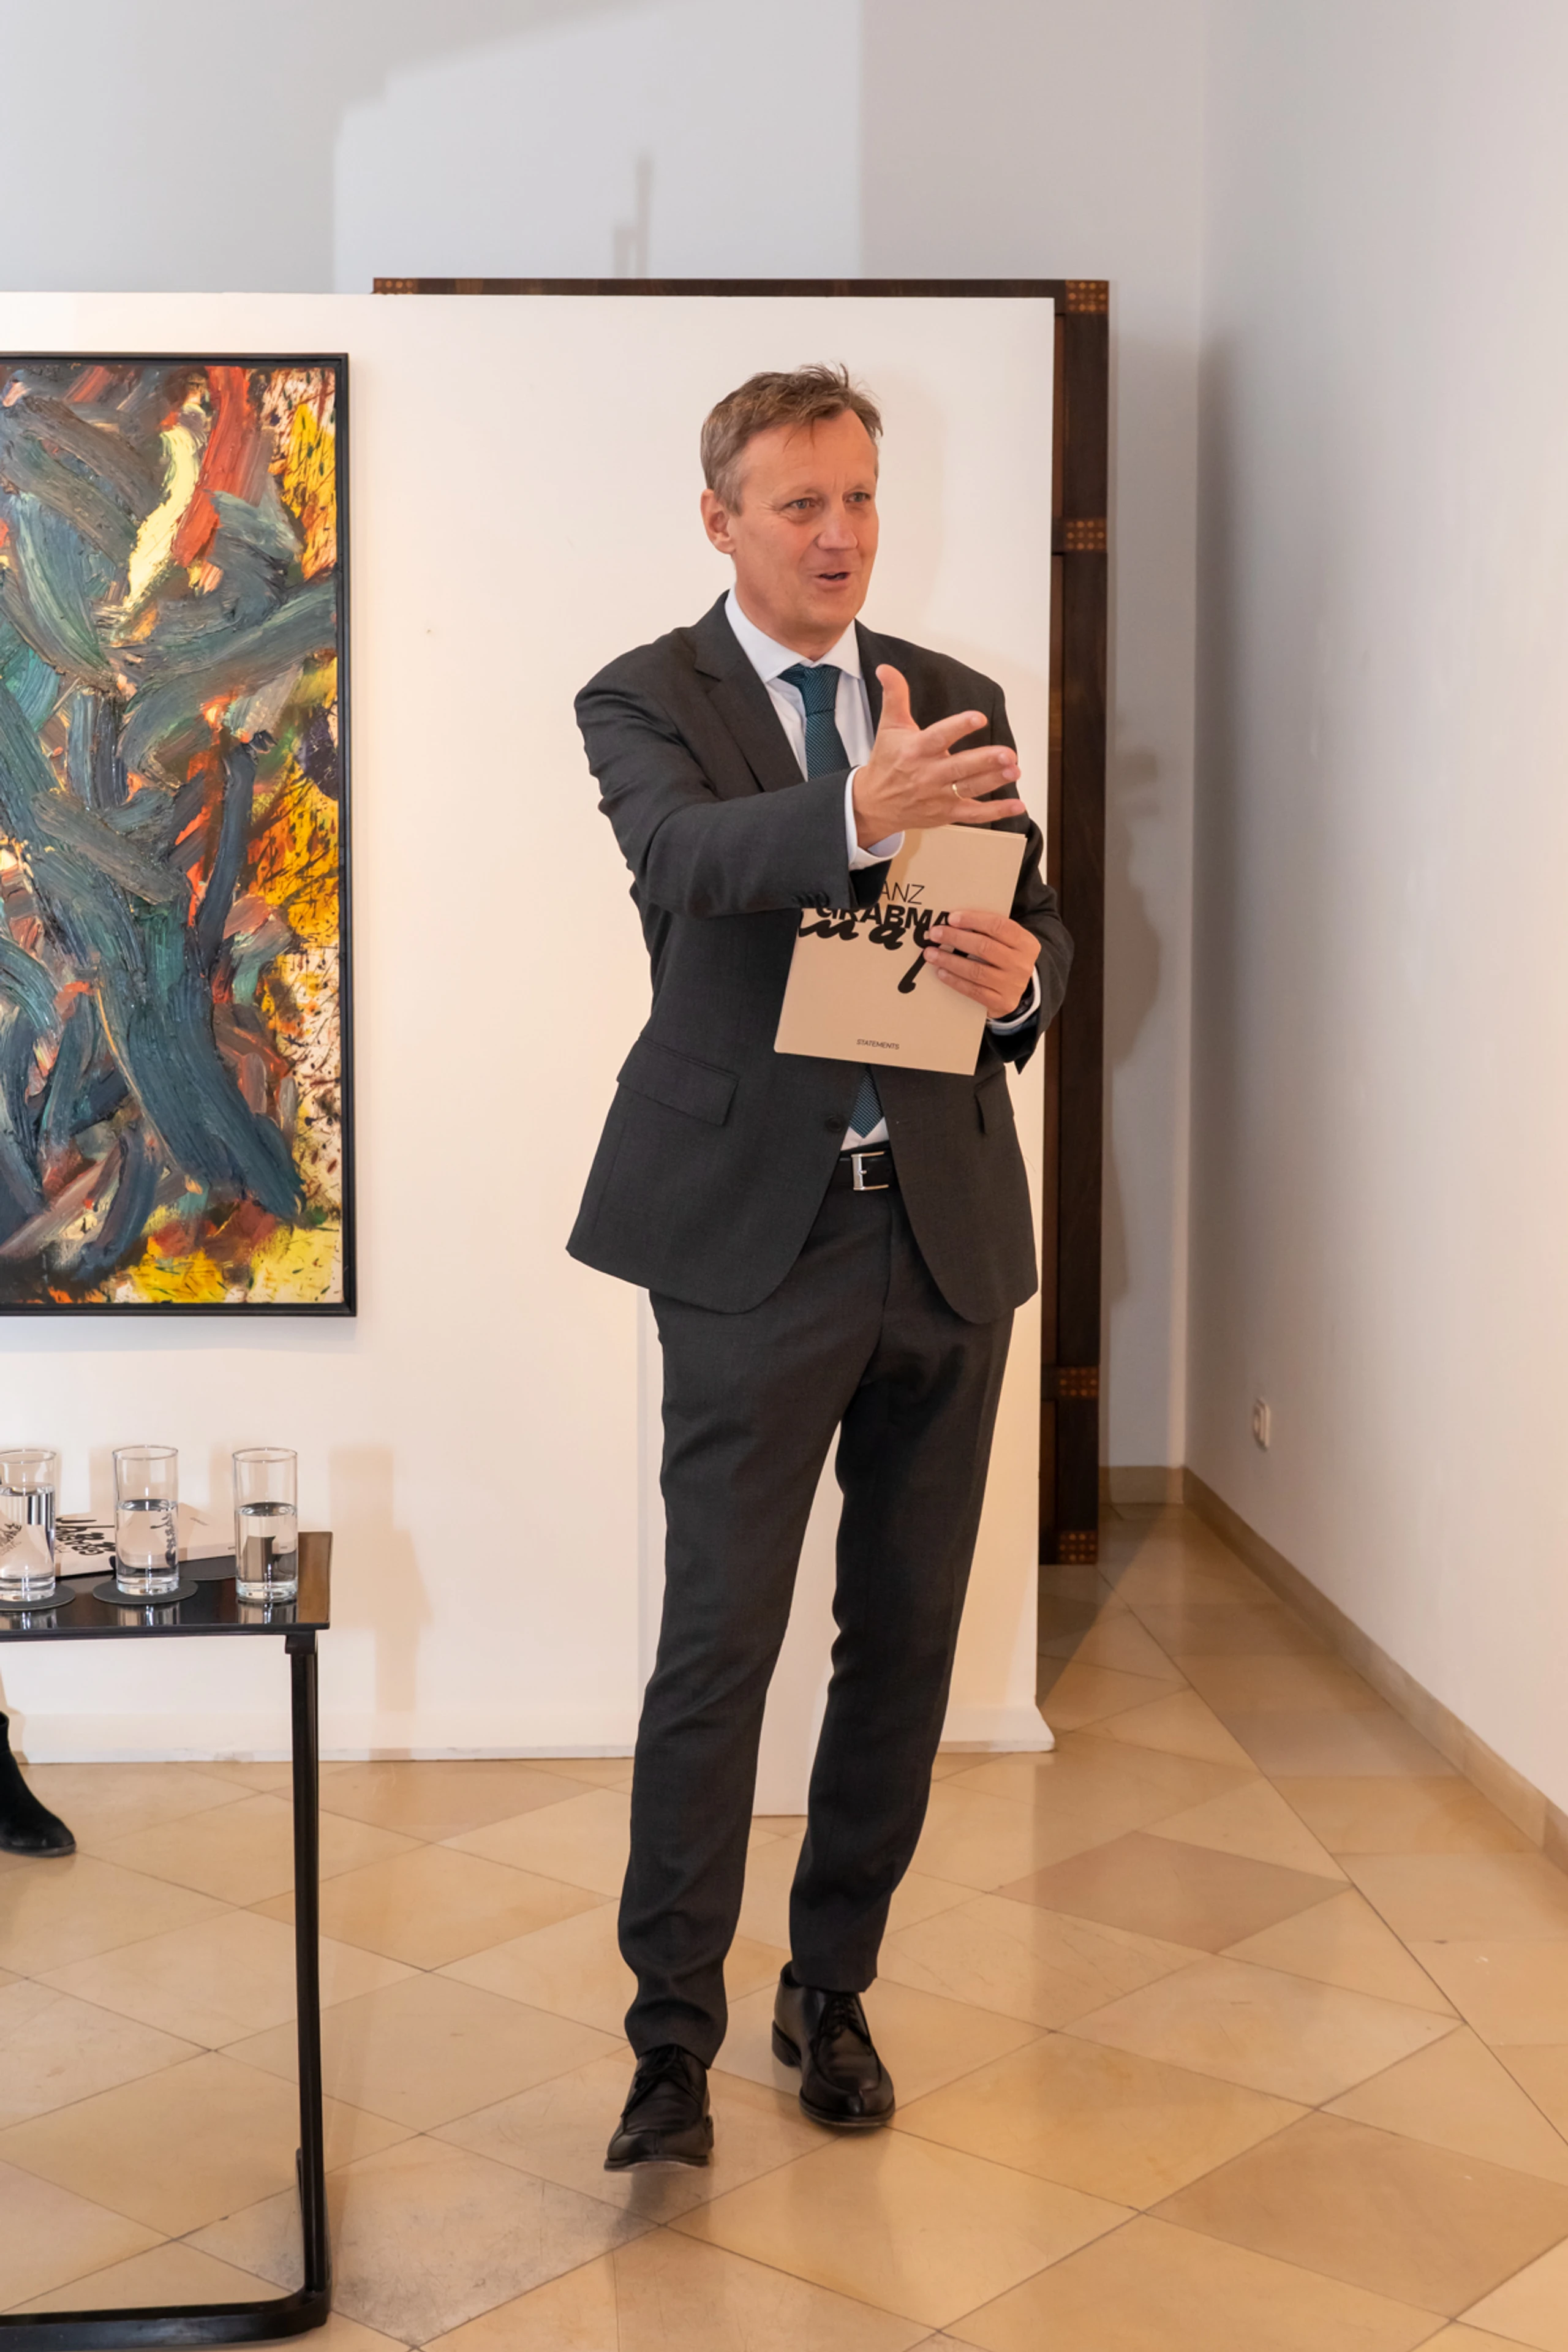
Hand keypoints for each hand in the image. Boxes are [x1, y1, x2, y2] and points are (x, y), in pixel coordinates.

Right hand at [852, 664, 1026, 845]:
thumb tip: (886, 669)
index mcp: (916, 750)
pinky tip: (1016, 806)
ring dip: (994, 780)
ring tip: (1015, 770)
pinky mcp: (946, 813)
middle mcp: (929, 774)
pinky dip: (996, 812)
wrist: (874, 805)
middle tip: (1008, 753)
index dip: (959, 727)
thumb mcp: (889, 727)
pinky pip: (974, 814)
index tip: (978, 718)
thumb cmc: (886, 763)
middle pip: (960, 767)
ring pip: (970, 788)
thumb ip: (895, 696)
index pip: (939, 737)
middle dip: (985, 761)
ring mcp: (939, 796)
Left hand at [923, 908, 1039, 1017]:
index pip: (998, 926)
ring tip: (931, 954)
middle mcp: (1021, 964)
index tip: (951, 918)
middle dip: (955, 938)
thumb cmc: (1007, 959)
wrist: (1019, 991)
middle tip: (935, 934)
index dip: (973, 920)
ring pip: (976, 970)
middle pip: (984, 947)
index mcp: (1026, 943)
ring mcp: (1013, 985)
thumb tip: (954, 921)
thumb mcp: (1007, 942)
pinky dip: (955, 980)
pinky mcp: (1001, 1002)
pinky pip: (973, 990)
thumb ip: (989, 931)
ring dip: (949, 960)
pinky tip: (941, 972)